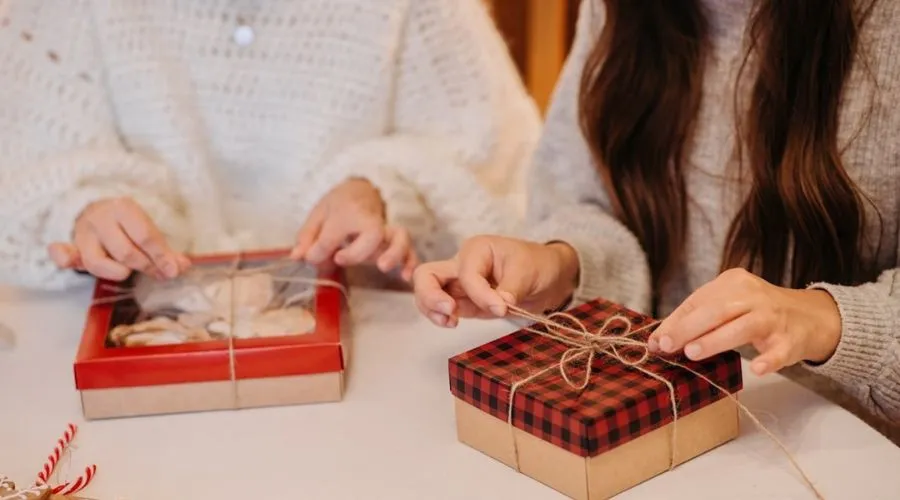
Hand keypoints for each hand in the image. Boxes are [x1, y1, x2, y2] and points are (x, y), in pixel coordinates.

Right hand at [47, 197, 189, 280]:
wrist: (96, 208)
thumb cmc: (128, 223)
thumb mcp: (148, 229)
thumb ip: (165, 249)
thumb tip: (183, 266)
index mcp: (124, 208)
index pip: (145, 236)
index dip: (161, 256)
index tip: (174, 270)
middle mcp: (100, 218)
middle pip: (125, 252)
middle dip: (146, 266)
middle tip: (161, 274)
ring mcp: (83, 232)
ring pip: (98, 262)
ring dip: (119, 272)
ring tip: (132, 270)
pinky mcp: (71, 246)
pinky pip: (64, 254)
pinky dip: (63, 257)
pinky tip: (66, 259)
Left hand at [291, 178, 417, 279]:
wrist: (362, 189)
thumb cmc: (339, 206)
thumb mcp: (318, 215)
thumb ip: (308, 237)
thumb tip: (298, 257)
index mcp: (346, 211)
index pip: (334, 233)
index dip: (320, 249)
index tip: (310, 257)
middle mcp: (370, 220)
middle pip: (372, 233)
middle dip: (357, 251)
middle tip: (340, 259)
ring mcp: (386, 231)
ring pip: (399, 237)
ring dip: (393, 253)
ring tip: (383, 267)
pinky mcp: (396, 240)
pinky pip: (410, 249)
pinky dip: (410, 262)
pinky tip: (406, 277)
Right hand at [413, 235, 579, 326]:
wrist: (548, 278)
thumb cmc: (538, 264)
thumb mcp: (529, 271)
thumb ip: (511, 287)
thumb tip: (498, 305)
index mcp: (477, 249)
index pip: (466, 274)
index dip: (480, 294)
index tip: (502, 308)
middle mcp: (461, 264)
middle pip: (427, 275)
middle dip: (430, 295)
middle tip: (450, 312)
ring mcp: (459, 284)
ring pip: (427, 293)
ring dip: (431, 308)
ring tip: (450, 322)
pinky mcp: (464, 301)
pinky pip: (441, 308)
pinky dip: (439, 317)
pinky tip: (452, 323)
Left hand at [648, 268, 841, 375]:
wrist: (810, 317)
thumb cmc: (755, 312)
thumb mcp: (727, 305)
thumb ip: (695, 319)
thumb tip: (658, 340)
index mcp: (734, 282)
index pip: (698, 300)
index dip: (676, 321)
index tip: (656, 341)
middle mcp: (754, 296)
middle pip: (717, 310)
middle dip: (688, 328)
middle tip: (667, 346)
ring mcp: (774, 317)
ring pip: (743, 327)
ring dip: (716, 340)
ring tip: (692, 353)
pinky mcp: (791, 340)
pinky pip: (779, 351)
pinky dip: (769, 360)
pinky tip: (757, 369)